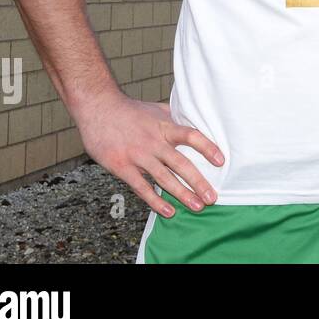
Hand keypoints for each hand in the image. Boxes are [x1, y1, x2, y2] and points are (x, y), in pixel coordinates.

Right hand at [73, 89, 224, 217]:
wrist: (98, 107)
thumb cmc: (129, 110)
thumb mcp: (156, 109)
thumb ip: (175, 117)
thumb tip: (194, 120)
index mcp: (165, 127)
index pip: (191, 136)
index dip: (207, 148)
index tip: (221, 161)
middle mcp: (154, 142)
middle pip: (181, 164)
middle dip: (199, 182)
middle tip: (213, 198)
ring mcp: (138, 155)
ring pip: (164, 178)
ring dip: (182, 194)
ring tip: (198, 207)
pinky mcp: (122, 167)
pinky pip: (141, 187)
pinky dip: (155, 201)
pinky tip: (168, 211)